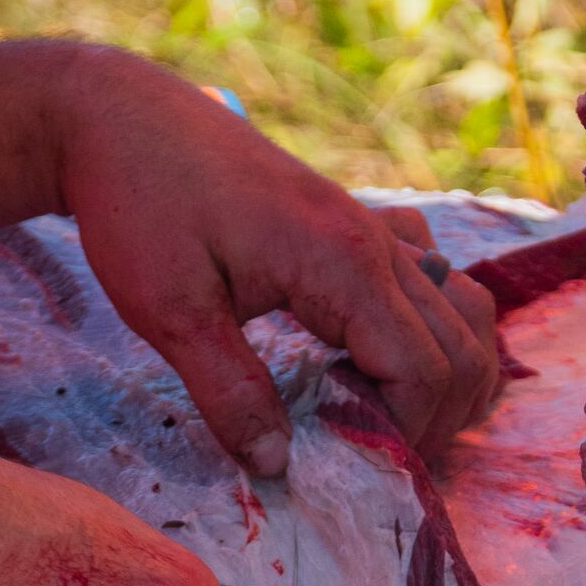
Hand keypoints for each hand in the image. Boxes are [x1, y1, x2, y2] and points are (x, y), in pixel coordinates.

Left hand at [55, 50, 499, 475]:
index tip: (353, 468)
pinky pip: (439, 277)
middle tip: (373, 460)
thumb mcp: (168, 312)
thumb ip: (229, 392)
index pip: (424, 373)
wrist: (120, 117)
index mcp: (343, 263)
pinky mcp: (360, 222)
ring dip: (452, 377)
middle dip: (433, 422)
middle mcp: (377, 243)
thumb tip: (278, 464)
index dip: (405, 436)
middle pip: (462, 353)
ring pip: (465, 314)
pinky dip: (441, 328)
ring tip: (394, 421)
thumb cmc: (138, 205)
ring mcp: (375, 228)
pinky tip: (389, 357)